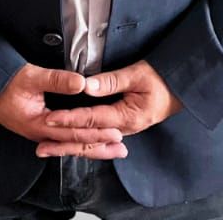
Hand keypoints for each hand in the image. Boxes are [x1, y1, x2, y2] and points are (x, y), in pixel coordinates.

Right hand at [0, 63, 126, 159]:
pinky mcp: (38, 127)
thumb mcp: (30, 76)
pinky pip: (63, 139)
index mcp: (40, 124)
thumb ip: (57, 80)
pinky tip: (87, 143)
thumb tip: (81, 83)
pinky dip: (78, 142)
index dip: (96, 133)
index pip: (74, 133)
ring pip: (70, 144)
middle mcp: (41, 133)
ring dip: (91, 147)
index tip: (116, 132)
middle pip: (75, 145)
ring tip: (111, 150)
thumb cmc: (3, 82)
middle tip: (120, 149)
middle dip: (99, 147)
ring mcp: (39, 132)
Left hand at [39, 59, 183, 151]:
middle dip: (63, 143)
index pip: (91, 119)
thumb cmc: (162, 77)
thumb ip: (111, 81)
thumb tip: (86, 86)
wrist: (181, 86)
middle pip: (88, 138)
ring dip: (70, 146)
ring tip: (49, 149)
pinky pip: (99, 137)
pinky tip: (71, 146)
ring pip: (93, 141)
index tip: (50, 119)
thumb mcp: (137, 74)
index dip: (69, 119)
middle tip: (41, 147)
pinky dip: (83, 142)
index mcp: (127, 117)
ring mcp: (125, 130)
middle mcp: (125, 128)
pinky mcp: (123, 127)